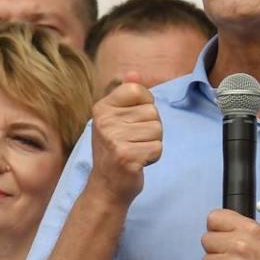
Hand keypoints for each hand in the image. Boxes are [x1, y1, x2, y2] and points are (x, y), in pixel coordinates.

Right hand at [87, 71, 161, 206]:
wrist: (106, 186)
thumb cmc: (116, 148)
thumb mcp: (116, 118)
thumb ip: (126, 94)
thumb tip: (133, 73)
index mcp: (102, 108)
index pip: (139, 91)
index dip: (146, 106)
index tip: (133, 121)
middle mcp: (104, 122)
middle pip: (152, 112)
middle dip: (151, 128)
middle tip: (133, 141)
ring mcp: (113, 139)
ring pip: (157, 130)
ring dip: (152, 143)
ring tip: (135, 151)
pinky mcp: (125, 157)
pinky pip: (157, 148)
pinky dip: (152, 157)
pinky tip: (137, 163)